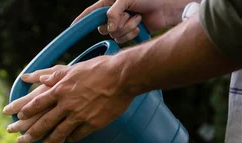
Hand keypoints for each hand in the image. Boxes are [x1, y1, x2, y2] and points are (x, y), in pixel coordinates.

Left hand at [3, 56, 134, 142]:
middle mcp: (66, 104)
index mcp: (60, 89)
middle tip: (22, 140)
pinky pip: (78, 135)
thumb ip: (51, 74)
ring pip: (59, 133)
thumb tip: (34, 77)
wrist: (122, 76)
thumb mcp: (71, 69)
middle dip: (31, 133)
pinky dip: (71, 139)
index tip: (19, 117)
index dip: (26, 111)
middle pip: (44, 122)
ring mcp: (79, 116)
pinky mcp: (92, 124)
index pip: (37, 103)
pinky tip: (68, 142)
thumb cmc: (98, 68)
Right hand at [75, 0, 189, 42]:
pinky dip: (131, 34)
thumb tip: (108, 28)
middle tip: (128, 14)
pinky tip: (140, 26)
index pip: (91, 13)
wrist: (168, 7)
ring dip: (126, 28)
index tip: (72, 28)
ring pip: (113, 35)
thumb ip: (113, 12)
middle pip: (102, 28)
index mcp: (109, 3)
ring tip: (138, 18)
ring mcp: (121, 25)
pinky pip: (122, 40)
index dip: (81, 20)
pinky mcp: (130, 33)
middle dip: (116, 24)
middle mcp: (113, 15)